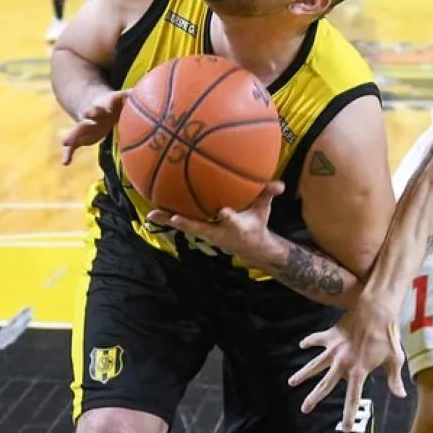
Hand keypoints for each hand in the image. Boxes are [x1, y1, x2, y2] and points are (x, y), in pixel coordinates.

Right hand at [61, 89, 125, 164]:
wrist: (91, 105)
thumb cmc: (112, 106)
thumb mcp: (120, 98)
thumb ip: (129, 95)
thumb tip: (141, 90)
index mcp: (102, 107)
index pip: (102, 106)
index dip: (103, 106)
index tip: (105, 108)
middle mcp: (91, 115)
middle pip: (90, 114)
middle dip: (90, 114)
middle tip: (88, 114)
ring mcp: (84, 126)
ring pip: (78, 129)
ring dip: (73, 135)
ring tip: (66, 142)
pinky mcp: (79, 137)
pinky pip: (72, 146)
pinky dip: (68, 154)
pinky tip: (65, 163)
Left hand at [145, 181, 283, 258]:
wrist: (249, 247)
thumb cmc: (255, 223)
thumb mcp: (264, 211)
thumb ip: (268, 194)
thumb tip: (280, 184)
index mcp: (235, 226)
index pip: (231, 220)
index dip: (227, 216)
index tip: (223, 211)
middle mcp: (217, 231)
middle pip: (200, 227)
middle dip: (187, 223)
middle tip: (173, 218)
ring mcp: (206, 233)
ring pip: (185, 227)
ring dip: (168, 220)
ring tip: (151, 215)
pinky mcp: (199, 231)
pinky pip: (181, 222)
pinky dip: (167, 217)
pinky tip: (152, 212)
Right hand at [287, 298, 406, 431]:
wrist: (377, 311)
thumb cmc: (387, 336)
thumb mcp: (395, 360)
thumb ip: (394, 380)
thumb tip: (401, 395)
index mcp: (359, 371)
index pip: (353, 397)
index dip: (349, 414)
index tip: (345, 427)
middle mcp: (343, 362)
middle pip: (325, 384)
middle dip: (314, 398)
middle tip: (304, 409)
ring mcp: (335, 349)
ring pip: (315, 364)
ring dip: (303, 373)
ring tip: (291, 382)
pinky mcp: (332, 335)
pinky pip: (317, 339)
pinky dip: (309, 342)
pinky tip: (301, 345)